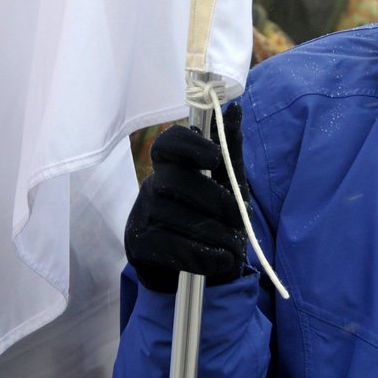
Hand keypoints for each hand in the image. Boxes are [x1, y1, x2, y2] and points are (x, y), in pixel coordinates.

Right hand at [123, 108, 248, 291]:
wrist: (202, 270)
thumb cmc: (215, 220)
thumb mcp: (230, 187)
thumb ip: (231, 152)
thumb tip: (235, 108)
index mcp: (173, 167)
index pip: (169, 143)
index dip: (189, 145)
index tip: (215, 158)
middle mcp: (152, 186)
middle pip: (174, 180)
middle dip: (214, 200)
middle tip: (239, 218)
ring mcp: (142, 215)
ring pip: (173, 215)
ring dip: (213, 234)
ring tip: (233, 248)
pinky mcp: (138, 245)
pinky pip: (168, 246)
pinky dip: (201, 255)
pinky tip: (220, 260)